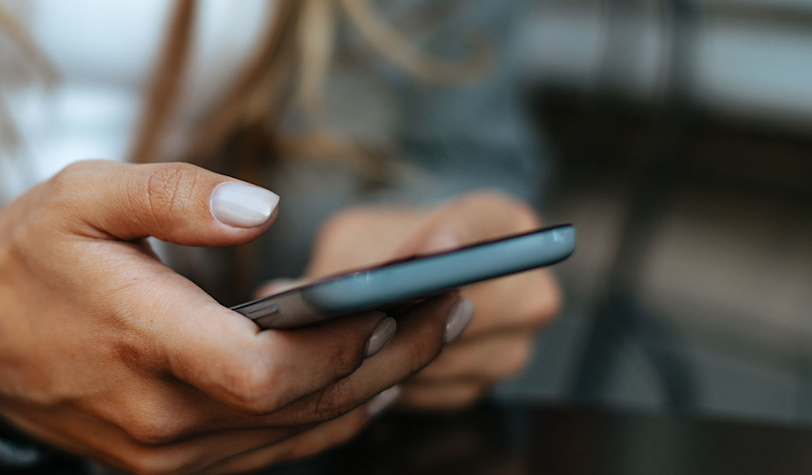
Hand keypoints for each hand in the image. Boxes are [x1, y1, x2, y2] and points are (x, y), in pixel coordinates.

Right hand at [0, 161, 456, 473]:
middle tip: (449, 310)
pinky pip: (266, 454)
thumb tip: (264, 209)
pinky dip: (322, 420)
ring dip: (368, 393)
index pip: (268, 374)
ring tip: (426, 337)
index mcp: (141, 347)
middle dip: (388, 363)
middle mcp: (157, 421)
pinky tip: (363, 381)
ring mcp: (163, 455)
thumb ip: (175, 195)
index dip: (345, 348)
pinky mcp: (166, 467)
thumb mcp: (85, 196)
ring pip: (292, 441)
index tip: (401, 303)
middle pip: (299, 413)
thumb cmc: (29, 261)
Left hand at [266, 191, 560, 411]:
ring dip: (404, 352)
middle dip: (422, 311)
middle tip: (370, 315)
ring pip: (459, 354)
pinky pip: (443, 389)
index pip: (490, 228)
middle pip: (485, 304)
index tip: (431, 254)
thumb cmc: (378, 249)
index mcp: (503, 222)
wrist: (401, 282)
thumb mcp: (356, 239)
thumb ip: (347, 260)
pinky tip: (364, 370)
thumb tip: (284, 296)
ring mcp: (517, 340)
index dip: (460, 241)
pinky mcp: (488, 382)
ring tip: (349, 343)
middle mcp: (528, 285)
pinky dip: (403, 382)